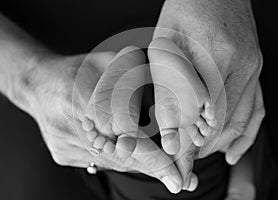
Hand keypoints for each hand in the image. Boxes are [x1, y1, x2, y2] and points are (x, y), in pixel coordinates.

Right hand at [24, 50, 182, 192]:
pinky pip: (99, 163)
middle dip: (153, 170)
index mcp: (83, 102)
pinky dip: (119, 161)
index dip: (153, 158)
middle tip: (180, 180)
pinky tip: (134, 157)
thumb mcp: (107, 61)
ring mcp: (67, 147)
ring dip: (138, 165)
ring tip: (165, 171)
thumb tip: (163, 76)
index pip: (125, 138)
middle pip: (121, 158)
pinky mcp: (64, 155)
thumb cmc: (75, 70)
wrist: (38, 84)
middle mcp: (73, 130)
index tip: (176, 175)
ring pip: (111, 163)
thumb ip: (134, 70)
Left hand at [153, 0, 263, 164]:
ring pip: (244, 119)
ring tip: (203, 155)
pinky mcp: (256, 68)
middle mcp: (243, 63)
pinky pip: (257, 107)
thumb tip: (167, 124)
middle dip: (205, 145)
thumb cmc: (186, 8)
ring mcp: (255, 66)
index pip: (206, 114)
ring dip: (223, 142)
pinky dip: (247, 132)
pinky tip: (234, 149)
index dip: (192, 139)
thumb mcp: (166, 42)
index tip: (179, 155)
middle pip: (226, 121)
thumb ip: (167, 84)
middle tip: (186, 160)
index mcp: (218, 55)